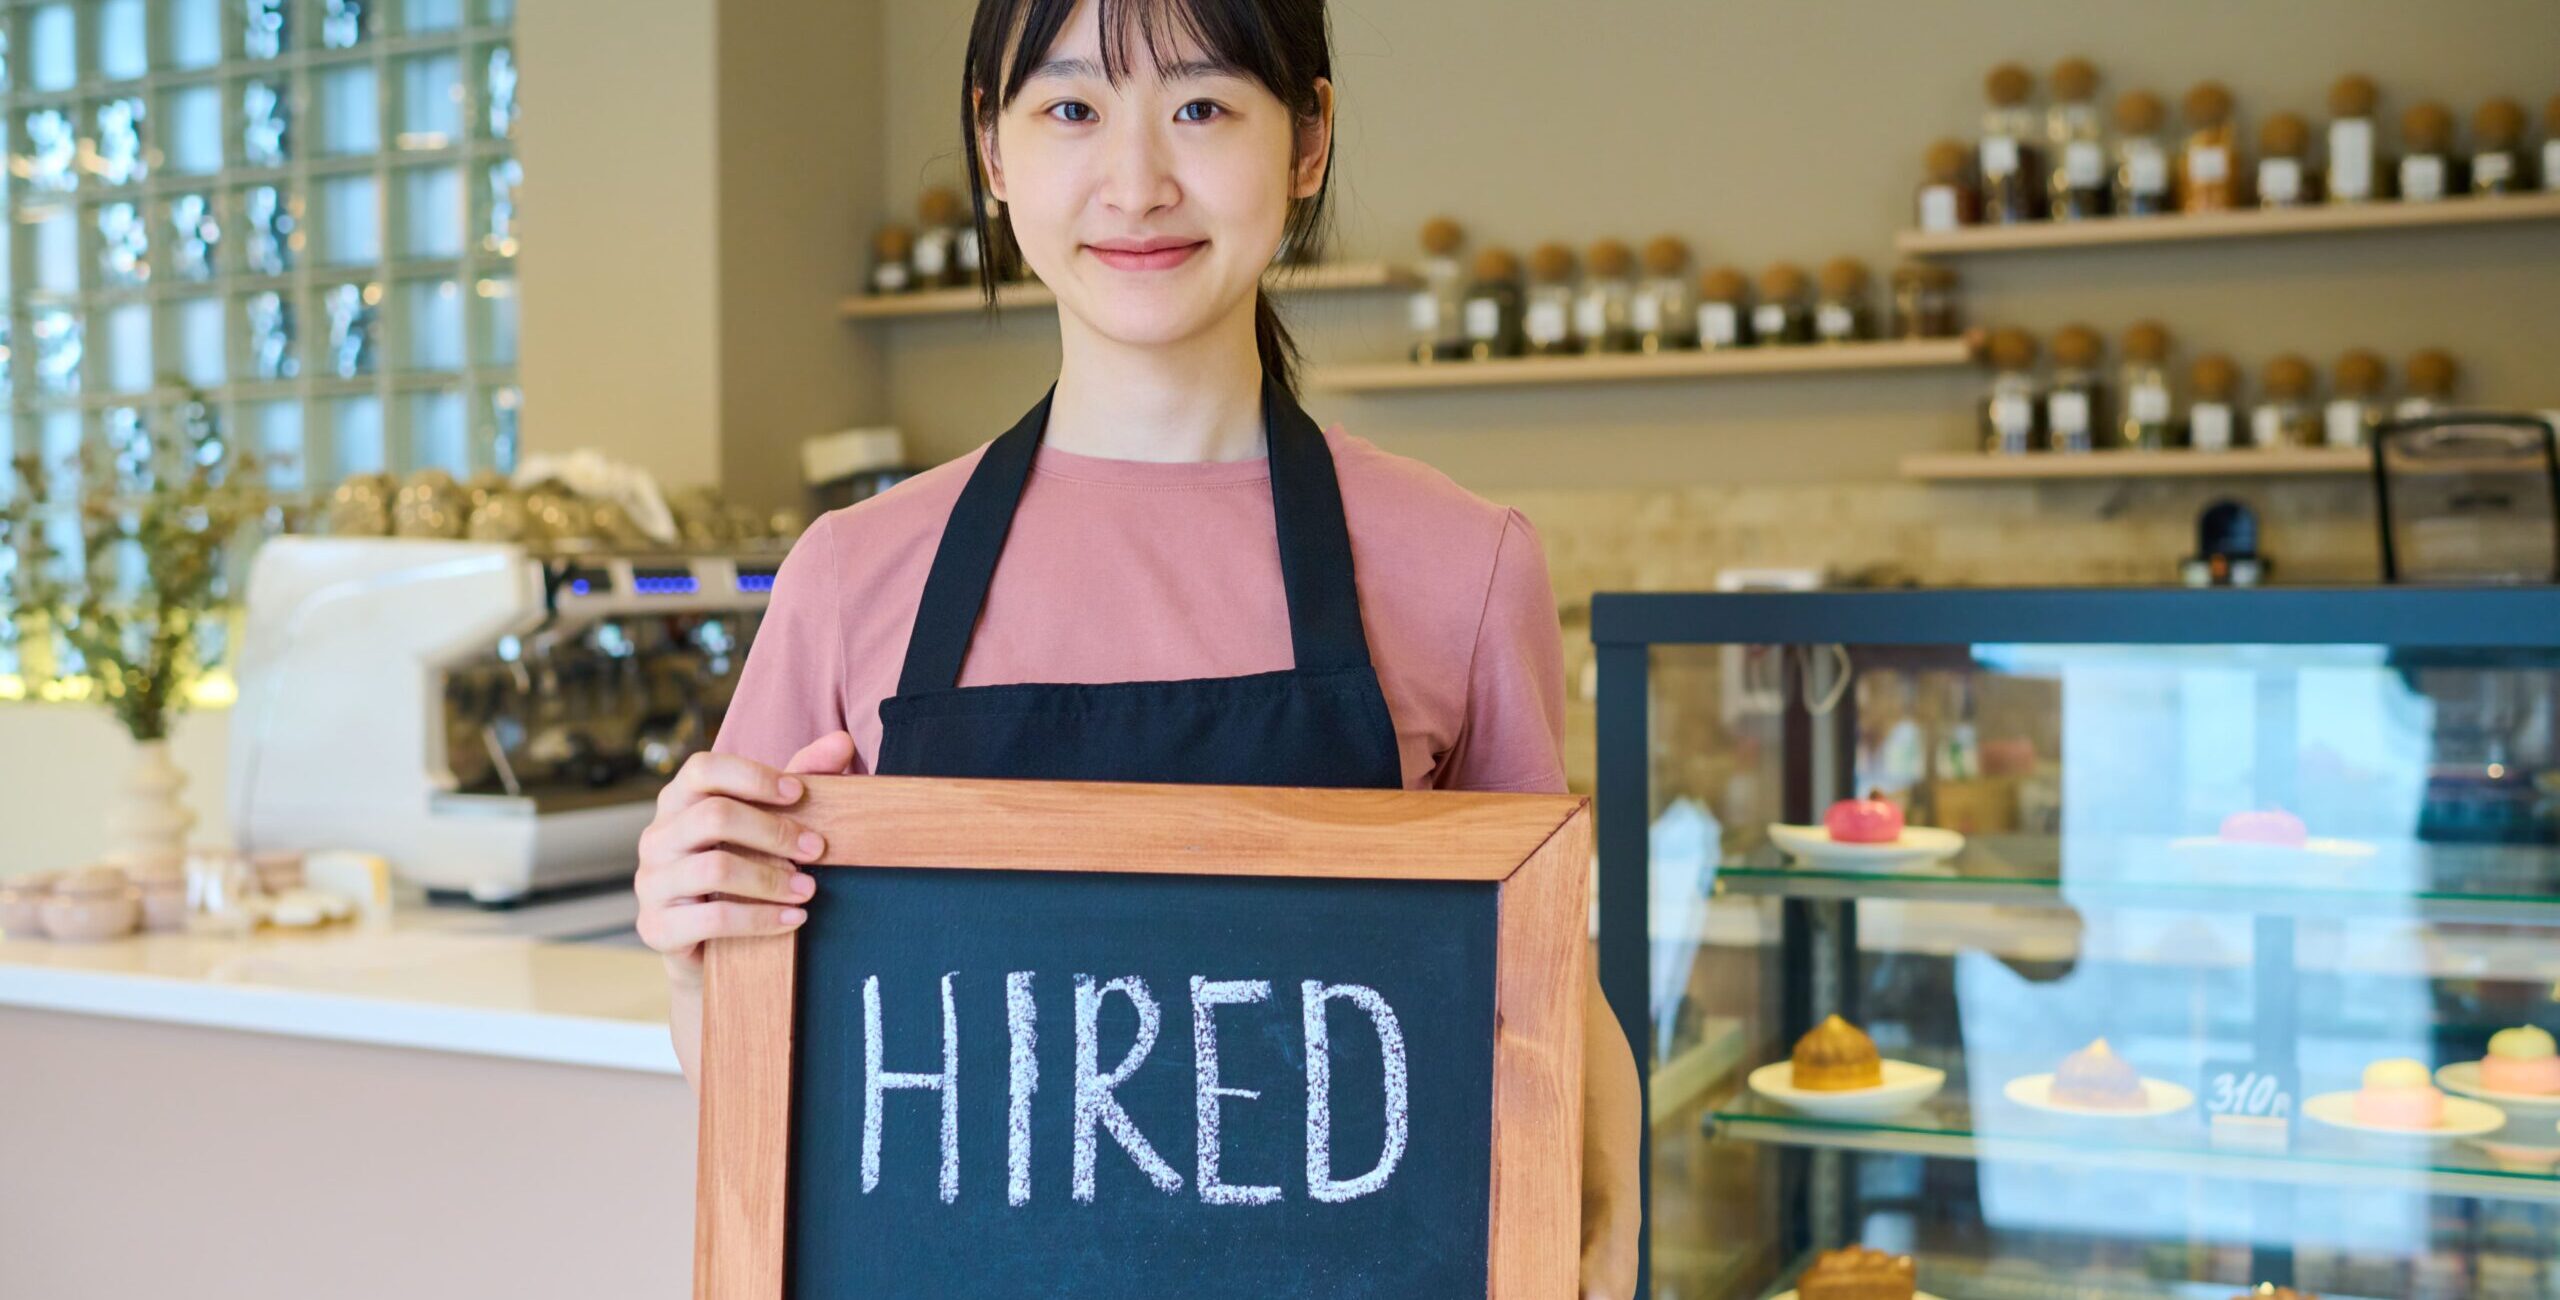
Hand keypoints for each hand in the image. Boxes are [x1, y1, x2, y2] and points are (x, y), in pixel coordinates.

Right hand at [635, 732, 854, 986]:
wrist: (709, 946)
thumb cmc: (741, 869)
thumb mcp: (768, 821)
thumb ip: (801, 778)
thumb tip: (842, 742)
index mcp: (678, 801)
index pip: (704, 769)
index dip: (753, 777)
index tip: (799, 793)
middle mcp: (657, 836)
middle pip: (714, 816)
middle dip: (774, 831)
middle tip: (817, 849)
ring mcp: (651, 883)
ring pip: (714, 869)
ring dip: (771, 879)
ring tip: (809, 890)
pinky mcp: (657, 928)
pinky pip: (713, 919)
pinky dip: (760, 919)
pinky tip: (793, 919)